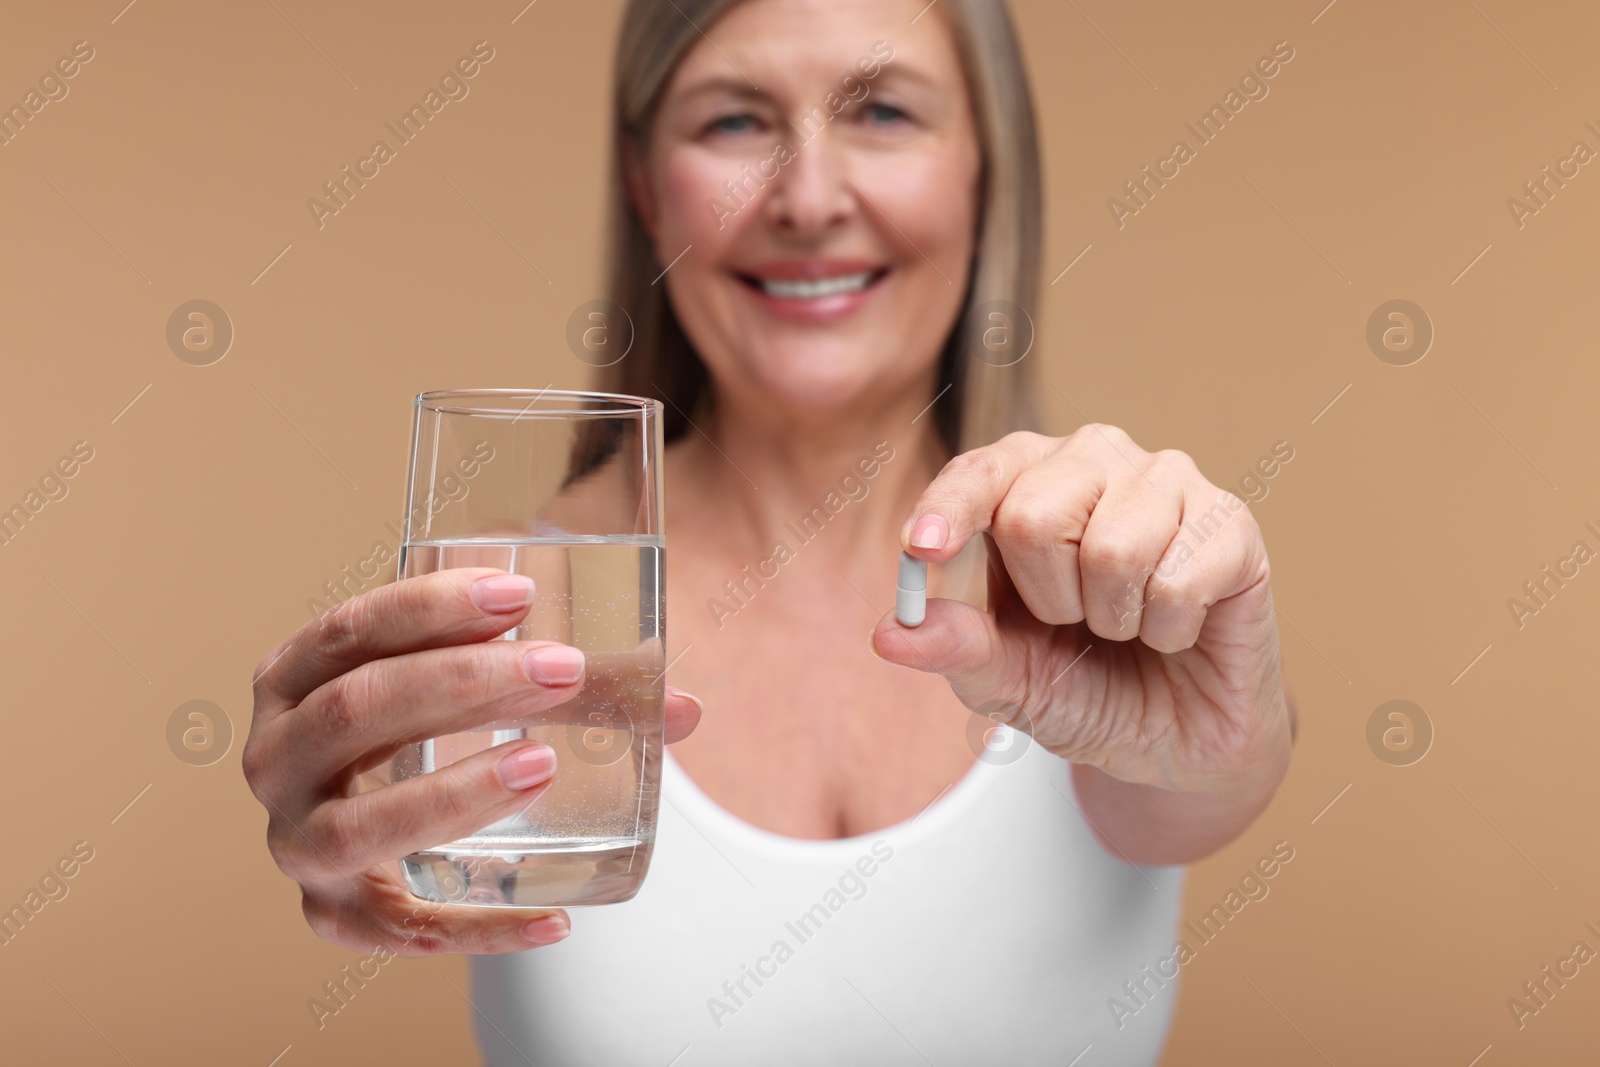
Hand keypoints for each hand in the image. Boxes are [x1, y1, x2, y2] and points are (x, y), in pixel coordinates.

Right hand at [243, 567, 701, 954]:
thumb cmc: (431, 723)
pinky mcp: (336, 915)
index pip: (350, 631)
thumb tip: (686, 709)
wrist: (377, 814)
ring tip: (540, 765)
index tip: (523, 596)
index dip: (430, 607)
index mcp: (294, 679)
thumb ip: (580, 684)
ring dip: (453, 792)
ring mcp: (298, 844)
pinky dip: (480, 928)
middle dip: (462, 683)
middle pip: (355, 711)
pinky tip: (555, 919)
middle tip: (559, 670)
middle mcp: (276, 759)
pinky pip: (403, 932)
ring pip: (361, 825)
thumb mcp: (482, 681)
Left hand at [871, 426, 1291, 796]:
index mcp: (1021, 482)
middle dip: (1049, 600)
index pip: (976, 473)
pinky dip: (1169, 629)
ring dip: (1113, 618)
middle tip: (1076, 621)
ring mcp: (1166, 481)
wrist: (1179, 738)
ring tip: (1128, 623)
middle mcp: (1092, 460)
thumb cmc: (1085, 686)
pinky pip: (1178, 580)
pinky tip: (1179, 626)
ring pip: (1112, 548)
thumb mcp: (1006, 682)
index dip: (949, 508)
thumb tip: (891, 633)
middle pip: (1035, 515)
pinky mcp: (1231, 521)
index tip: (924, 548)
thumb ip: (954, 651)